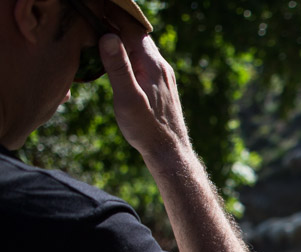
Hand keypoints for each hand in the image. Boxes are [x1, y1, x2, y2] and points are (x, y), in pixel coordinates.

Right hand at [97, 17, 189, 167]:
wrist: (170, 152)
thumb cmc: (147, 129)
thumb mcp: (128, 98)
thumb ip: (119, 67)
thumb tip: (109, 36)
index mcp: (152, 64)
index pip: (131, 28)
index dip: (112, 15)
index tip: (94, 7)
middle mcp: (160, 66)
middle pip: (137, 35)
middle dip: (116, 23)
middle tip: (94, 15)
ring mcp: (163, 76)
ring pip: (141, 47)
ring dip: (123, 37)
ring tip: (101, 31)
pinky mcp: (161, 85)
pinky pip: (144, 60)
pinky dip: (129, 52)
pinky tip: (119, 58)